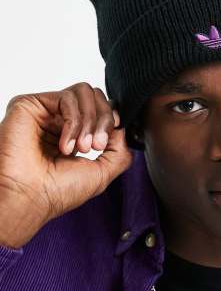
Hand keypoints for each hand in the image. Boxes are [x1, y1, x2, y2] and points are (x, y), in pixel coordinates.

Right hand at [0, 82, 132, 247]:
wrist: (30, 198)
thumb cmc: (58, 192)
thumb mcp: (103, 172)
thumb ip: (119, 149)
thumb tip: (121, 127)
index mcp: (72, 134)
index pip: (100, 109)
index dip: (110, 120)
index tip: (105, 142)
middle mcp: (57, 120)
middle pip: (95, 96)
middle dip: (103, 119)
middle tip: (96, 146)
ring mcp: (44, 111)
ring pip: (84, 92)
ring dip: (90, 121)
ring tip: (81, 147)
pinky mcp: (30, 105)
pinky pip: (67, 98)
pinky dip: (74, 121)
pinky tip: (65, 145)